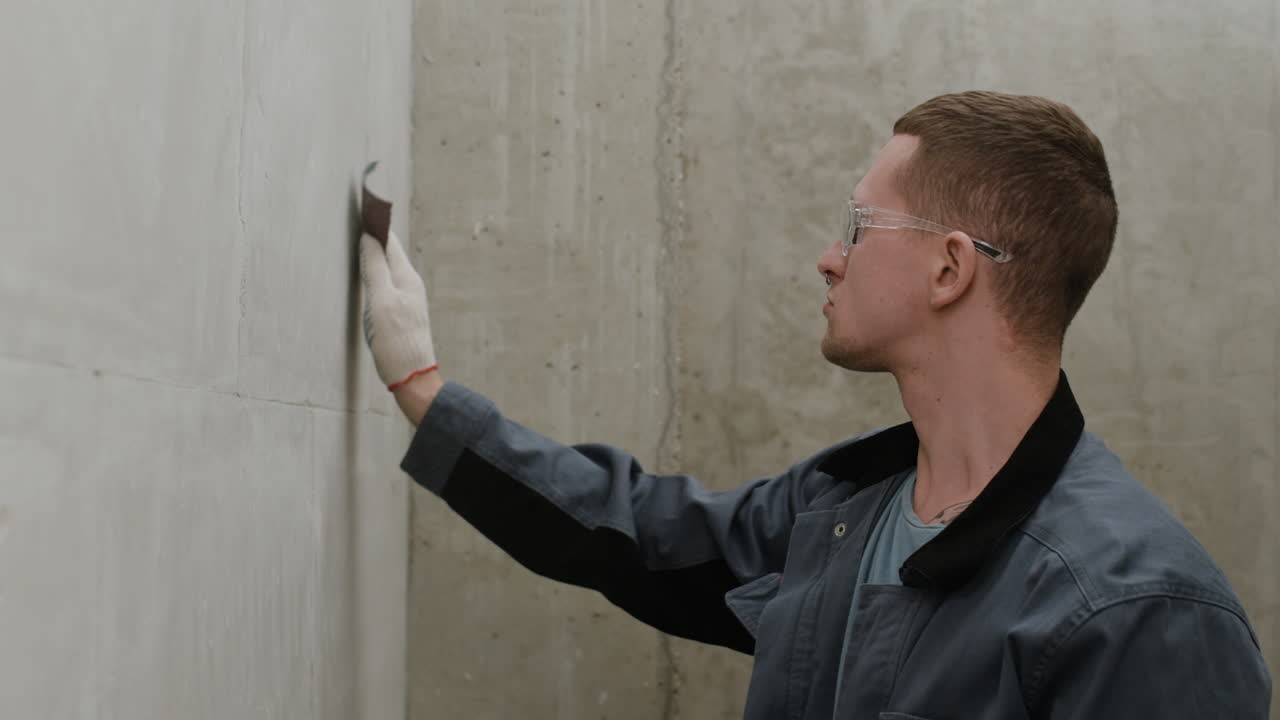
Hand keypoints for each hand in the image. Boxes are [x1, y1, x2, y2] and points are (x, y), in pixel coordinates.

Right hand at [358, 230, 438, 398]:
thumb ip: (374, 269)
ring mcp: (406, 300)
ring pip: (387, 269)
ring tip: (360, 238)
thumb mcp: (380, 302)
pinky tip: (367, 276)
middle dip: (374, 236)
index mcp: (406, 278)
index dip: (376, 224)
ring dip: (374, 254)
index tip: (364, 204)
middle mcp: (409, 285)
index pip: (390, 241)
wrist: (413, 379)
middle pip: (389, 253)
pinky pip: (385, 285)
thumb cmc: (396, 343)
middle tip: (358, 216)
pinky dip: (375, 274)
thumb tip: (369, 238)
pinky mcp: (401, 314)